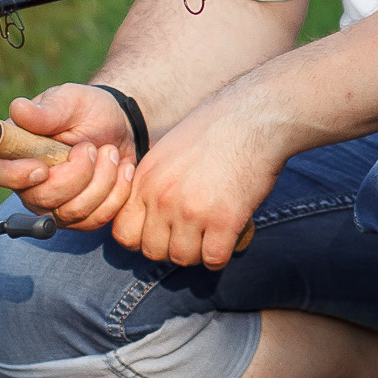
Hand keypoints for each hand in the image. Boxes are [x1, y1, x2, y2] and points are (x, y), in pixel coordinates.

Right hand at [0, 82, 140, 231]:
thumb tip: (18, 109)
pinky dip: (116, 192)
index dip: (12, 176)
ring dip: (101, 179)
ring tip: (109, 152)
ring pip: (71, 212)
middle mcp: (26, 182)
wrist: (118, 127)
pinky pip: (95, 219)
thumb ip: (47, 110)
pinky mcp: (76, 218)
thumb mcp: (71, 100)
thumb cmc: (87, 110)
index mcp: (13, 149)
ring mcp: (51, 204)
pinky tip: (121, 169)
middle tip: (90, 147)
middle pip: (40, 199)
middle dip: (76, 174)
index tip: (42, 167)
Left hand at [109, 107, 283, 271]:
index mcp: (145, 179)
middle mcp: (161, 197)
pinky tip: (229, 237)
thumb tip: (151, 220)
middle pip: (152, 251)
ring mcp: (190, 210)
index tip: (164, 233)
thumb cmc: (215, 131)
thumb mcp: (168, 153)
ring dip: (199, 252)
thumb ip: (154, 185)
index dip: (143, 239)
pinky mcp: (223, 220)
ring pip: (183, 258)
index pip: (124, 233)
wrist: (253, 117)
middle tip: (193, 233)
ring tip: (212, 234)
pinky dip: (221, 254)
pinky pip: (213, 259)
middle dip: (172, 248)